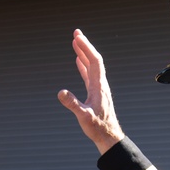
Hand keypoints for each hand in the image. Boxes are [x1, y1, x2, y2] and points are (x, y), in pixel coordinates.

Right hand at [57, 29, 125, 154]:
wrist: (108, 136)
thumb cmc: (97, 127)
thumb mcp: (83, 116)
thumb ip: (73, 104)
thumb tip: (61, 92)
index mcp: (99, 86)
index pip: (94, 61)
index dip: (86, 48)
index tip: (77, 37)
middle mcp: (100, 83)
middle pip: (94, 59)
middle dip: (85, 45)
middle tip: (76, 32)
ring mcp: (98, 87)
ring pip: (91, 65)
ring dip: (84, 53)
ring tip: (76, 42)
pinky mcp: (95, 92)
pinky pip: (89, 73)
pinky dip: (83, 64)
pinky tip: (78, 60)